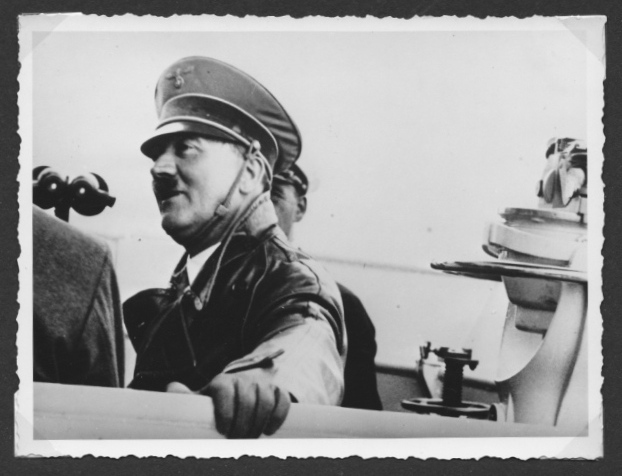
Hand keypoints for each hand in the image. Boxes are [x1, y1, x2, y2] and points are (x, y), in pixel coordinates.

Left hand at [166, 373, 290, 438]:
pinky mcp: (277, 390)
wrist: (243, 388)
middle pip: (246, 398)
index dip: (225, 409)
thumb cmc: (218, 401)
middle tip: (238, 440)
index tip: (224, 429)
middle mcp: (243, 380)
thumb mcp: (202, 400)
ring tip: (251, 439)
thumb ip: (187, 398)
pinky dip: (278, 414)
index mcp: (222, 382)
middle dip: (243, 423)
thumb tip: (171, 388)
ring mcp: (262, 384)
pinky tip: (270, 430)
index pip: (224, 389)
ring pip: (265, 399)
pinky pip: (282, 399)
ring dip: (259, 422)